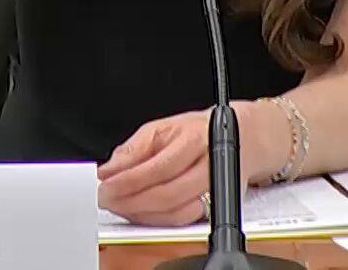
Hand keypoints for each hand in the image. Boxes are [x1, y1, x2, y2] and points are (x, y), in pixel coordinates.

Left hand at [96, 102, 285, 226]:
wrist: (242, 138)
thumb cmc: (199, 131)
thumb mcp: (163, 127)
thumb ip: (135, 149)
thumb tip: (109, 170)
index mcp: (196, 139)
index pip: (158, 166)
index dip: (127, 180)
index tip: (104, 185)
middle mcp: (210, 165)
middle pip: (167, 194)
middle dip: (131, 201)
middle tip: (106, 199)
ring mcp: (216, 188)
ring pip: (176, 212)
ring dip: (142, 214)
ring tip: (120, 206)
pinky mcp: (216, 205)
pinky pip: (184, 220)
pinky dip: (157, 220)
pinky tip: (141, 212)